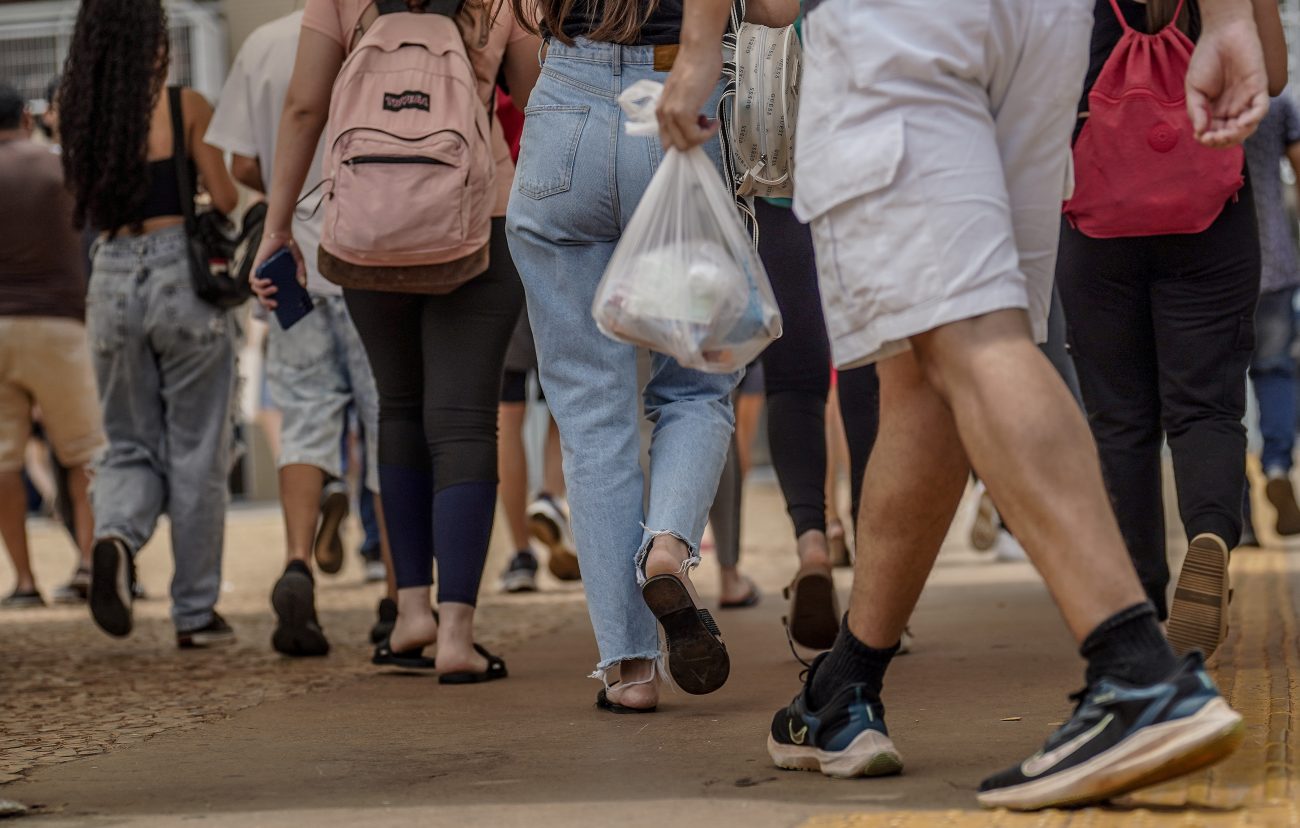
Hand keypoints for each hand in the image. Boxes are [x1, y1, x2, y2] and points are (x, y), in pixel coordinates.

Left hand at [250, 230, 304, 311]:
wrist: (282, 235)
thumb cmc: (289, 249)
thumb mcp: (299, 263)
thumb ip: (302, 274)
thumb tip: (303, 286)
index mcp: (276, 280)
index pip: (270, 295)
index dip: (270, 304)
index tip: (277, 309)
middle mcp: (266, 278)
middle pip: (262, 296)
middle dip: (267, 303)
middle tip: (276, 305)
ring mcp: (261, 273)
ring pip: (257, 289)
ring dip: (264, 293)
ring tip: (275, 289)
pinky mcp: (257, 267)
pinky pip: (254, 279)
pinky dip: (260, 283)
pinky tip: (268, 281)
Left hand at [657, 44, 722, 150]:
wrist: (699, 50)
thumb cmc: (696, 68)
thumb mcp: (683, 96)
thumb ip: (681, 112)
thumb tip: (690, 129)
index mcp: (660, 111)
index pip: (668, 142)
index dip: (685, 142)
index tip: (698, 134)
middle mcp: (662, 114)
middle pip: (676, 147)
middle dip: (694, 142)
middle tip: (705, 128)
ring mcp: (672, 114)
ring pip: (686, 144)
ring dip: (702, 138)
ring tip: (709, 121)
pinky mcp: (683, 111)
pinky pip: (695, 136)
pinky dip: (708, 133)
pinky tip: (713, 121)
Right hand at [1186, 10, 1268, 146]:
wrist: (1221, 33)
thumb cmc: (1205, 59)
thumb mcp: (1193, 89)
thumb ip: (1196, 110)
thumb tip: (1198, 132)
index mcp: (1216, 109)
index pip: (1216, 132)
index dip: (1209, 139)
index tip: (1200, 137)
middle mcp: (1233, 107)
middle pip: (1232, 134)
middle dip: (1222, 140)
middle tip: (1212, 137)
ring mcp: (1246, 99)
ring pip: (1248, 127)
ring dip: (1237, 135)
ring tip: (1224, 134)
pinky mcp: (1259, 88)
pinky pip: (1260, 109)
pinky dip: (1252, 120)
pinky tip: (1241, 123)